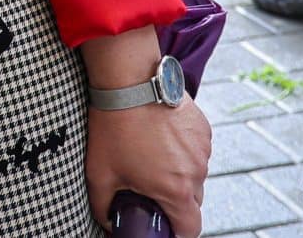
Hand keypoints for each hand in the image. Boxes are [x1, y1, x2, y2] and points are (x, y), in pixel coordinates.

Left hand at [82, 29, 210, 235]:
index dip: (177, 232)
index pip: (190, 229)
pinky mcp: (203, 126)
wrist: (129, 80)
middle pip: (193, 202)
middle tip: (150, 189)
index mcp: (176, 190)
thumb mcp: (99, 174)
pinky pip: (197, 150)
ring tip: (151, 156)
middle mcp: (197, 171)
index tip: (162, 225)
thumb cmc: (113, 127)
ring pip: (195, 174)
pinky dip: (183, 150)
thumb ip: (103, 207)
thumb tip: (108, 221)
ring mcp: (203, 147)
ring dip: (179, 174)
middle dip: (174, 202)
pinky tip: (160, 137)